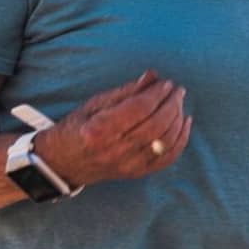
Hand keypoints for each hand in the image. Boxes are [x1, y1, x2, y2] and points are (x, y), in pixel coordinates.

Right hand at [32, 70, 192, 188]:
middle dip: (172, 105)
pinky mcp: (137, 173)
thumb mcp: (94, 104)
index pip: (139, 110)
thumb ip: (125, 91)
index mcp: (99, 130)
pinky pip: (167, 159)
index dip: (157, 94)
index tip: (166, 83)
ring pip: (165, 142)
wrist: (63, 162)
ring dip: (178, 119)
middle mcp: (114, 150)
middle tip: (178, 90)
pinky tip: (185, 123)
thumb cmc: (77, 127)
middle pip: (155, 126)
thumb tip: (152, 76)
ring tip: (179, 103)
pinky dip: (181, 140)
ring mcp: (127, 165)